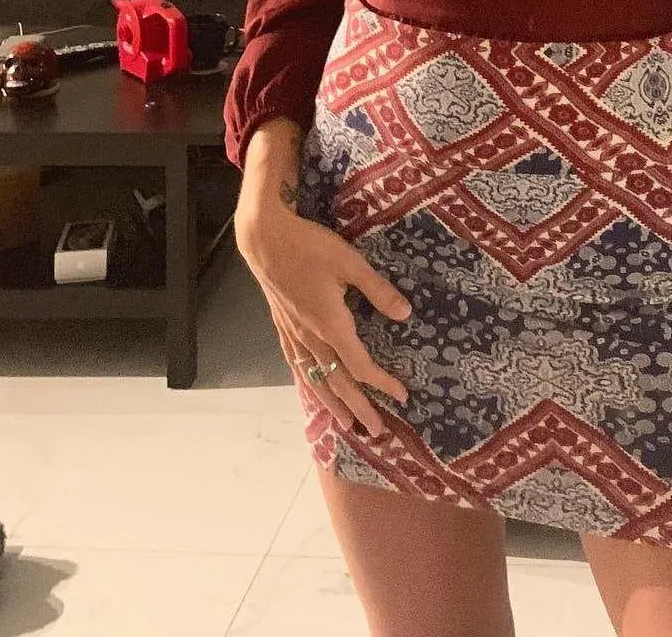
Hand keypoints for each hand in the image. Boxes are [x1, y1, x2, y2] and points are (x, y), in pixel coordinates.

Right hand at [235, 195, 411, 437]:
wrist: (265, 240)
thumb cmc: (310, 248)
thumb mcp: (351, 263)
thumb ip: (378, 291)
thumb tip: (405, 314)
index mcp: (330, 325)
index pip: (360, 365)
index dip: (381, 383)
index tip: (401, 396)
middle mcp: (311, 337)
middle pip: (337, 382)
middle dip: (358, 407)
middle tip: (375, 430)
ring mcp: (293, 334)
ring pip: (314, 378)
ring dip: (332, 402)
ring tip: (344, 423)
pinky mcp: (282, 325)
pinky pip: (297, 364)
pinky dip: (307, 382)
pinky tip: (310, 386)